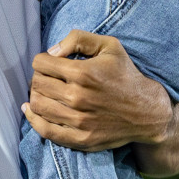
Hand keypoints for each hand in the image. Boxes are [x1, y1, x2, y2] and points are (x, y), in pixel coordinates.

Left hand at [22, 30, 171, 152]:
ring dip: (35, 95)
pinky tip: (31, 111)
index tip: (49, 62)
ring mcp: (79, 121)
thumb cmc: (126, 75)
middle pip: (37, 84)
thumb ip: (78, 39)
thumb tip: (52, 51)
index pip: (41, 64)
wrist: (147, 112)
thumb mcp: (109, 46)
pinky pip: (45, 130)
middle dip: (38, 76)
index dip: (42, 60)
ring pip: (38, 106)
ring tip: (43, 91)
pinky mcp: (80, 139)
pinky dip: (33, 119)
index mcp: (83, 73)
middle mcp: (78, 98)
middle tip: (46, 77)